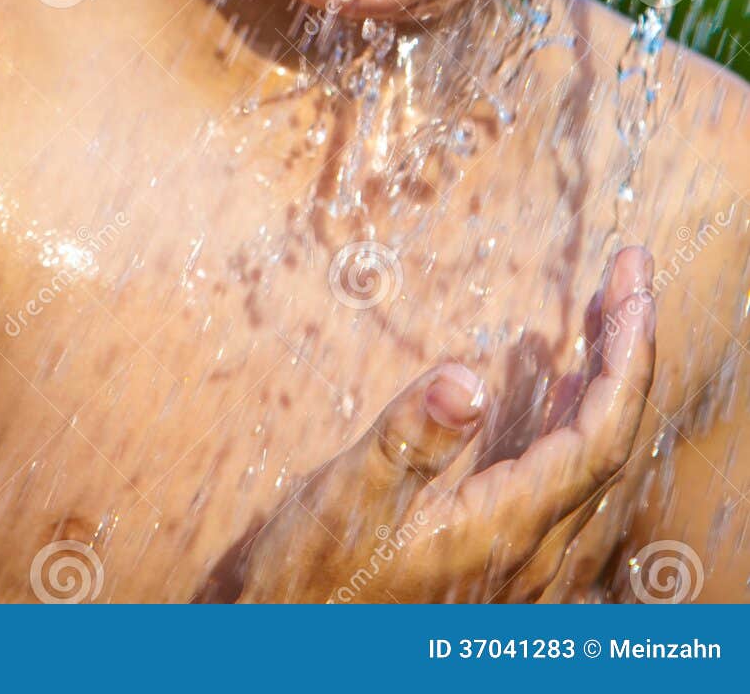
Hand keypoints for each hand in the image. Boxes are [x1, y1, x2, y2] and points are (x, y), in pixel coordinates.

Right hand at [237, 244, 654, 602]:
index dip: (628, 351)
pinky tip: (559, 388)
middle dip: (629, 349)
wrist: (290, 651)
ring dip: (607, 380)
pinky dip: (575, 417)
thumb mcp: (346, 503)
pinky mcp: (502, 558)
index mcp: (506, 529)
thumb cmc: (313, 584)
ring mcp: (522, 560)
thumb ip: (408, 441)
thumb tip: (466, 378)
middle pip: (613, 440)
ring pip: (593, 461)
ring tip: (604, 311)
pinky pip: (567, 479)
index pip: (602, 433)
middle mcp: (533, 552)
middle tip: (629, 270)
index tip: (631, 274)